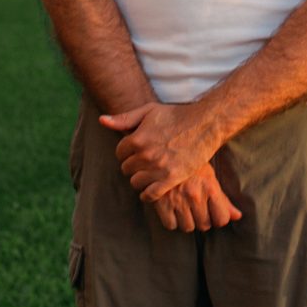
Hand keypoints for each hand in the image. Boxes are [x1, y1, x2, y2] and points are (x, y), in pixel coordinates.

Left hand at [99, 101, 219, 203]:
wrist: (205, 124)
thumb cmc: (176, 115)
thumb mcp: (149, 111)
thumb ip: (124, 118)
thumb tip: (101, 121)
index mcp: (137, 138)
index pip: (120, 153)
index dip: (126, 152)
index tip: (135, 152)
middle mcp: (145, 154)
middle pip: (126, 168)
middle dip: (132, 166)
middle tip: (143, 163)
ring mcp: (158, 168)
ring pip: (135, 182)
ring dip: (139, 180)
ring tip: (147, 174)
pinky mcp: (171, 178)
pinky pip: (150, 194)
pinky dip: (147, 195)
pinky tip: (150, 191)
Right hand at [151, 162, 242, 233]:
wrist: (164, 151)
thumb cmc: (190, 165)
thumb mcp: (209, 177)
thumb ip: (223, 199)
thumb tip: (238, 216)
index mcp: (210, 187)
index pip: (221, 219)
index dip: (218, 218)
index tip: (212, 213)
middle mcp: (195, 195)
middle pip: (204, 225)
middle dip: (202, 219)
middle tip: (196, 209)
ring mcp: (177, 199)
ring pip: (188, 227)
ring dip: (186, 221)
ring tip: (184, 208)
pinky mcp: (161, 202)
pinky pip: (170, 225)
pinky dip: (171, 220)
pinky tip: (171, 209)